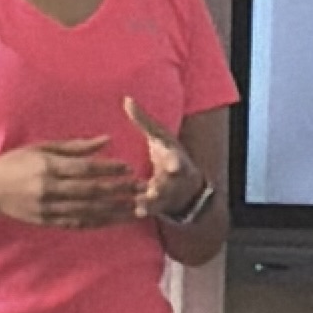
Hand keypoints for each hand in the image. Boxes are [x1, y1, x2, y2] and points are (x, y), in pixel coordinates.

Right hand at [0, 138, 139, 229]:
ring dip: (115, 210)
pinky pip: (78, 223)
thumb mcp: (42, 147)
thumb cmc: (16, 162)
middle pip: (91, 191)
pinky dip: (99, 222)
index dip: (109, 169)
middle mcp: (49, 188)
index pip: (85, 168)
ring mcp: (48, 208)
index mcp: (48, 166)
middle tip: (140, 189)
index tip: (128, 168)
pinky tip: (116, 220)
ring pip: (88, 211)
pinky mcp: (48, 221)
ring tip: (137, 208)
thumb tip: (106, 140)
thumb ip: (75, 146)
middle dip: (119, 190)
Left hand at [124, 96, 207, 222]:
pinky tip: (135, 214)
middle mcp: (173, 177)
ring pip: (159, 199)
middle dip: (162, 186)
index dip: (175, 162)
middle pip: (169, 182)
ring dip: (151, 203)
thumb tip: (126, 99)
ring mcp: (167, 193)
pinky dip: (144, 212)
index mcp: (173, 157)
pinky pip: (151, 211)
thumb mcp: (159, 136)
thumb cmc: (167, 154)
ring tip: (140, 205)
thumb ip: (143, 121)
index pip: (175, 158)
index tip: (174, 166)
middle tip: (154, 190)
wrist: (186, 186)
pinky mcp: (159, 206)